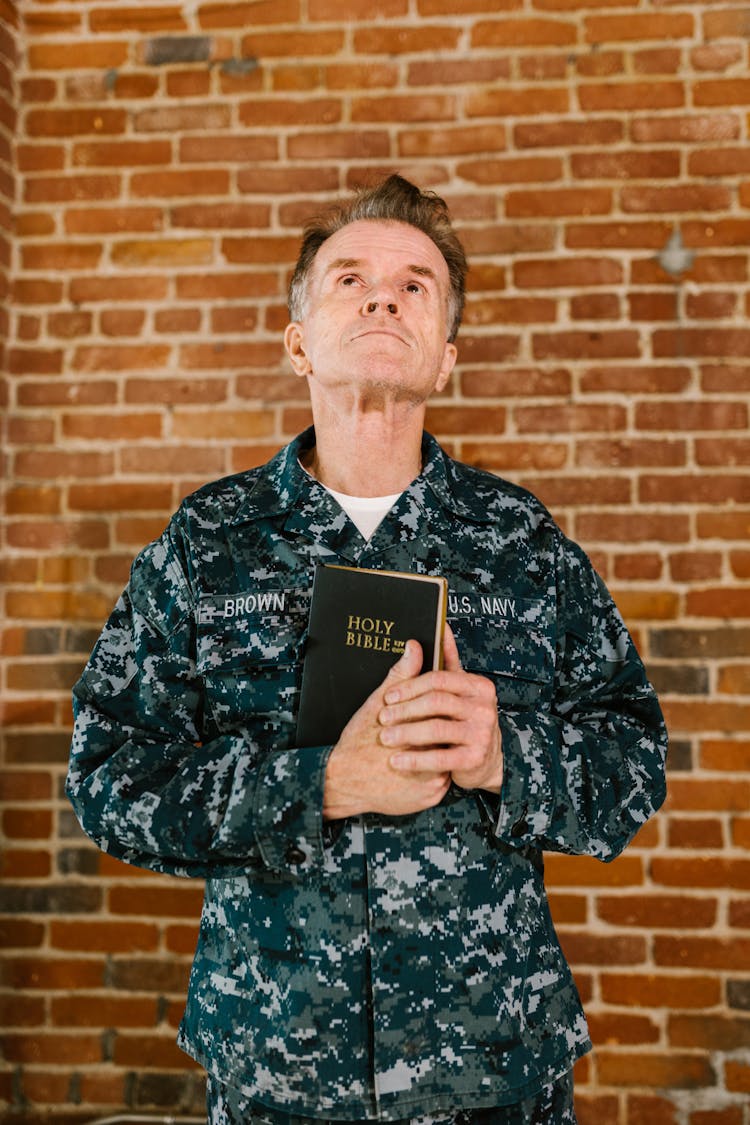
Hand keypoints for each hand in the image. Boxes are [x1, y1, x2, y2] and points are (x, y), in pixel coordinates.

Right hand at [322, 640, 450, 820]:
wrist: (341, 783)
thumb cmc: (358, 743)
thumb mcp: (377, 705)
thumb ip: (402, 677)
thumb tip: (414, 647)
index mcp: (421, 734)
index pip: (448, 717)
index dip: (443, 711)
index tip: (439, 707)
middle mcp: (432, 760)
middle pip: (451, 739)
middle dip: (443, 731)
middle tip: (432, 727)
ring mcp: (434, 783)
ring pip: (448, 760)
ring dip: (440, 752)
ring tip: (426, 743)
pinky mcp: (430, 799)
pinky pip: (440, 781)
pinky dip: (433, 772)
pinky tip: (420, 764)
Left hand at [378, 623, 502, 793]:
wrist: (485, 760)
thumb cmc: (464, 719)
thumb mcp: (456, 690)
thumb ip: (446, 660)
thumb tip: (440, 627)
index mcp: (478, 686)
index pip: (439, 679)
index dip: (410, 686)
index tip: (388, 696)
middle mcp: (484, 708)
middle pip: (436, 702)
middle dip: (405, 710)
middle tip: (382, 717)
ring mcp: (482, 734)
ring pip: (436, 729)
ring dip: (406, 734)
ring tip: (386, 738)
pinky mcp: (474, 759)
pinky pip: (439, 759)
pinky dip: (414, 760)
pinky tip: (396, 761)